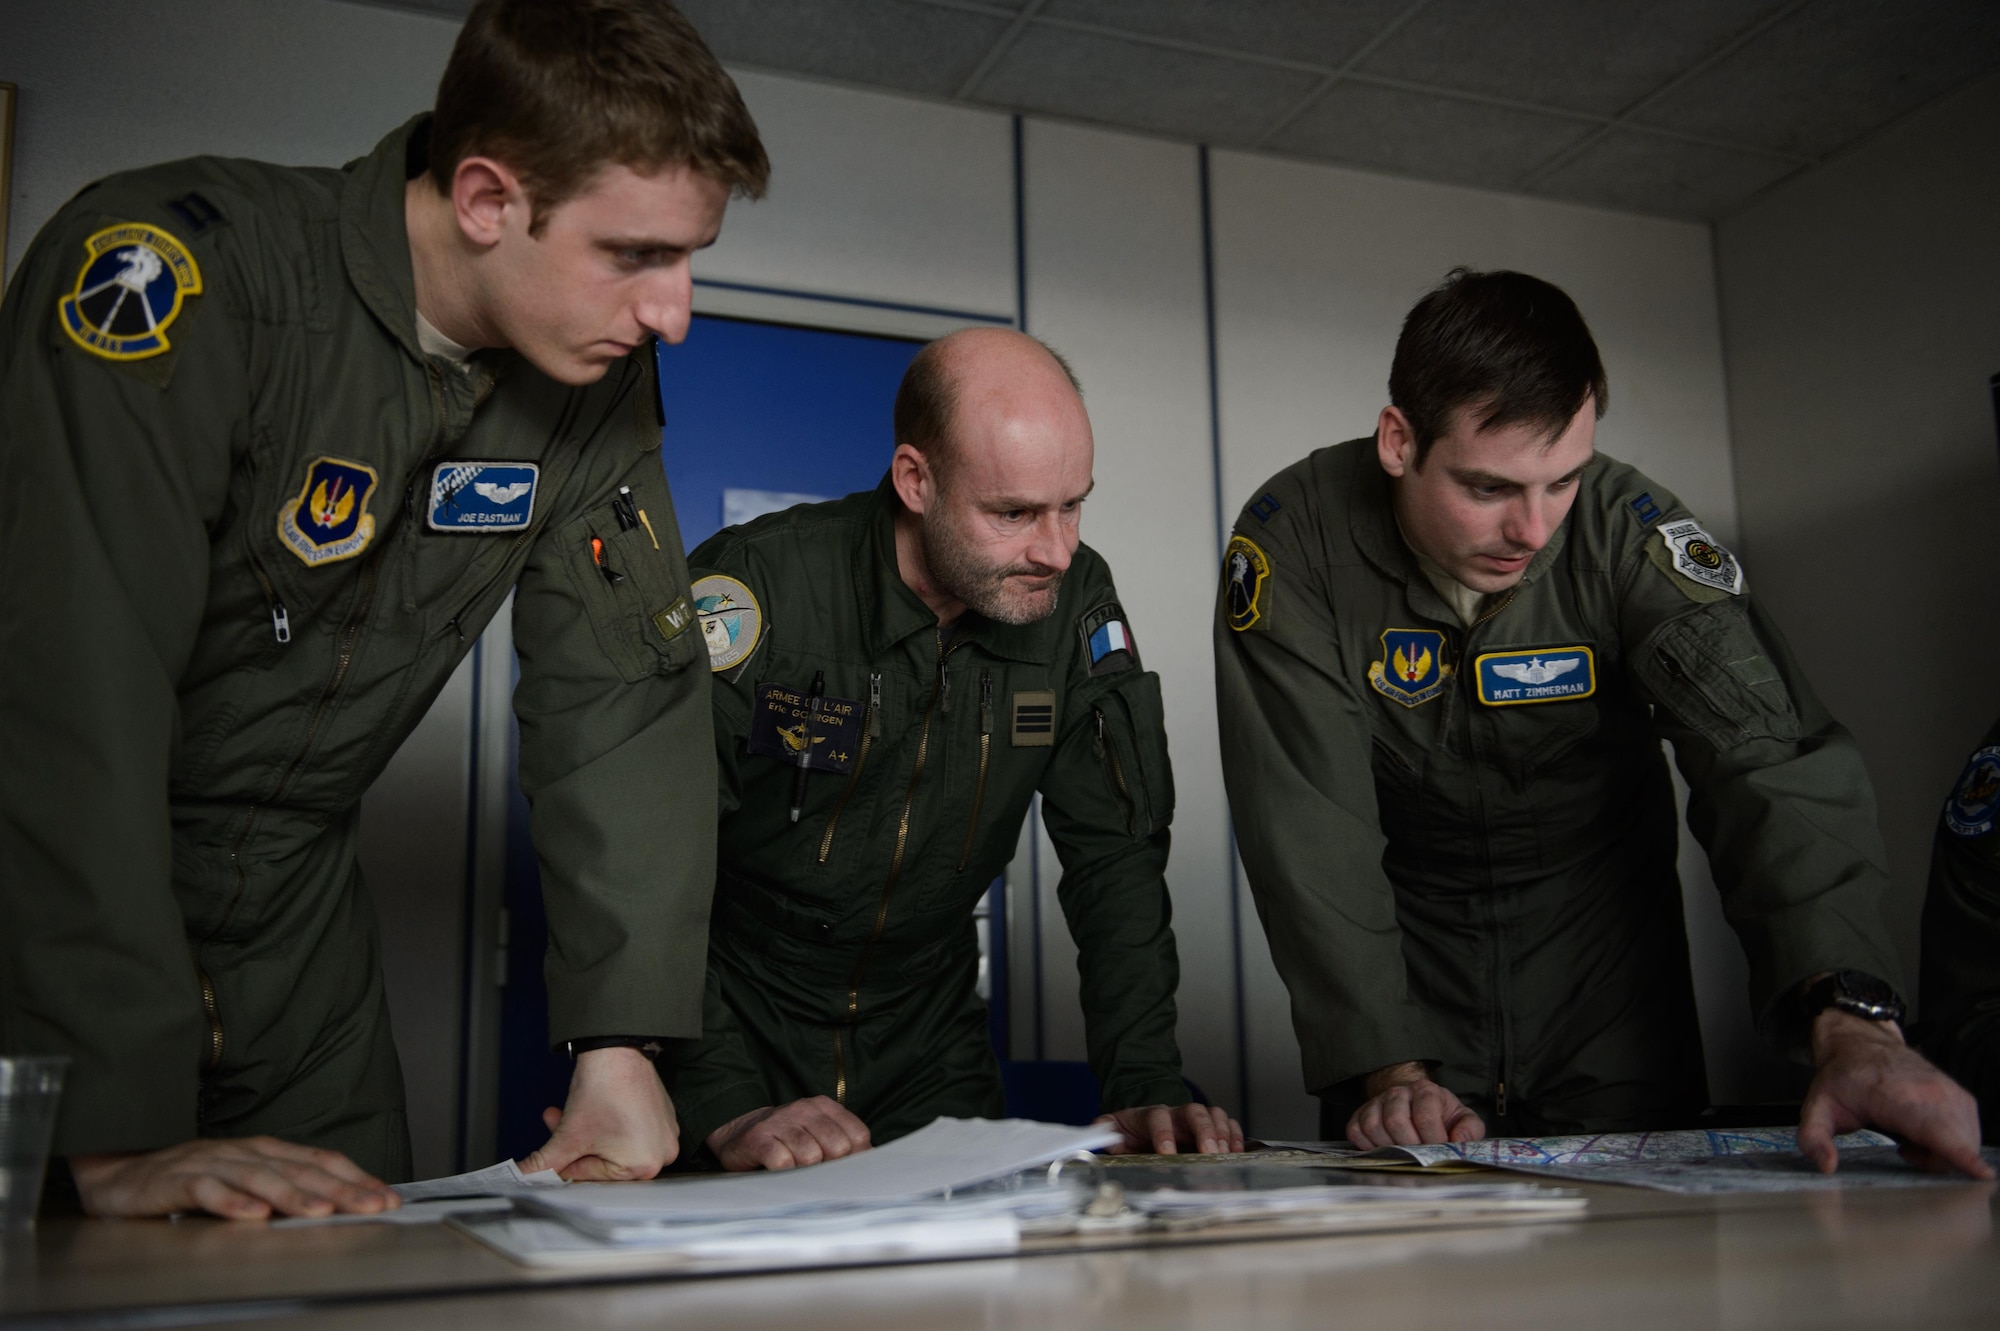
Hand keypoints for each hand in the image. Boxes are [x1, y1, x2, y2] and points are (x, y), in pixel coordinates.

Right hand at [70, 1137, 399, 1219]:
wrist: (121, 1173)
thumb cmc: (189, 1178)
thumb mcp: (244, 1180)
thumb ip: (284, 1188)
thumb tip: (337, 1204)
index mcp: (266, 1150)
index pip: (320, 1161)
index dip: (356, 1178)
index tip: (387, 1198)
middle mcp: (245, 1151)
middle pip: (299, 1169)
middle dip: (340, 1189)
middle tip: (372, 1206)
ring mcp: (212, 1163)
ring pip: (259, 1178)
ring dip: (293, 1195)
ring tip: (321, 1211)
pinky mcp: (176, 1180)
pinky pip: (206, 1190)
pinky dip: (230, 1202)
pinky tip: (252, 1216)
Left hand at [520, 1046, 678, 1180]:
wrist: (616, 1049)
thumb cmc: (604, 1088)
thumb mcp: (568, 1136)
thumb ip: (544, 1163)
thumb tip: (527, 1176)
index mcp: (643, 1166)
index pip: (593, 1176)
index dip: (566, 1163)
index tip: (554, 1153)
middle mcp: (661, 1154)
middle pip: (605, 1162)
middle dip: (576, 1145)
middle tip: (557, 1128)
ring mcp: (664, 1134)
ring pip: (615, 1146)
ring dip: (590, 1134)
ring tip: (571, 1115)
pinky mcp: (663, 1117)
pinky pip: (631, 1132)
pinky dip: (610, 1125)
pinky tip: (595, 1110)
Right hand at [706, 1096, 871, 1170]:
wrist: (738, 1132)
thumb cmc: (787, 1139)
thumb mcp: (817, 1133)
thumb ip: (845, 1144)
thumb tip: (875, 1165)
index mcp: (824, 1107)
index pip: (858, 1135)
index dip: (856, 1159)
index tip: (845, 1172)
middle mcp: (804, 1109)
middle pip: (838, 1148)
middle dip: (831, 1168)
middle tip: (818, 1175)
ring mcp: (781, 1122)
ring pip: (811, 1157)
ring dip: (805, 1173)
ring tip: (795, 1172)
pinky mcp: (759, 1138)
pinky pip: (783, 1162)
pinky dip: (785, 1174)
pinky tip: (778, 1172)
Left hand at [1095, 1103, 1245, 1154]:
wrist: (1144, 1119)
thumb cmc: (1131, 1131)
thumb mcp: (1113, 1130)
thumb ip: (1105, 1132)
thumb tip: (1095, 1132)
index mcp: (1150, 1115)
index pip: (1158, 1118)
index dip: (1164, 1134)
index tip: (1167, 1154)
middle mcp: (1176, 1113)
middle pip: (1194, 1111)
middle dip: (1204, 1131)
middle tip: (1210, 1153)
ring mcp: (1195, 1118)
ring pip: (1214, 1114)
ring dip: (1223, 1133)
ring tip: (1226, 1154)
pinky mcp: (1210, 1127)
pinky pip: (1228, 1123)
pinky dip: (1236, 1135)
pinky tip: (1237, 1151)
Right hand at [1346, 1062, 1485, 1147]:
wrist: (1416, 1103)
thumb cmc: (1442, 1116)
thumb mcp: (1464, 1119)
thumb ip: (1469, 1129)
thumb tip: (1458, 1141)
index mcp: (1426, 1091)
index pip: (1425, 1116)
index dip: (1433, 1140)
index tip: (1438, 1150)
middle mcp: (1398, 1092)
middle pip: (1395, 1120)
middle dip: (1409, 1145)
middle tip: (1419, 1154)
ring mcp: (1376, 1102)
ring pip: (1373, 1125)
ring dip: (1388, 1146)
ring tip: (1402, 1151)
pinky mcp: (1360, 1114)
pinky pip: (1355, 1131)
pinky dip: (1366, 1145)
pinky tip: (1382, 1148)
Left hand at [1797, 1010, 1990, 1177]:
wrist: (1862, 1044)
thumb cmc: (1843, 1078)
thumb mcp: (1816, 1108)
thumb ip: (1813, 1138)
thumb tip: (1827, 1165)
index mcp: (1897, 1097)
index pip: (1937, 1129)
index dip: (1960, 1154)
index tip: (1980, 1173)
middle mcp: (1932, 1093)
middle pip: (1956, 1145)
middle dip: (1937, 1163)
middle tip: (1902, 1149)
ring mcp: (1952, 1094)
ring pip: (1967, 1142)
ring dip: (1944, 1153)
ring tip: (1908, 1139)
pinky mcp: (1963, 1098)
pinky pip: (1970, 1134)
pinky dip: (1953, 1143)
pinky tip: (1924, 1134)